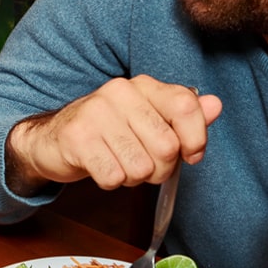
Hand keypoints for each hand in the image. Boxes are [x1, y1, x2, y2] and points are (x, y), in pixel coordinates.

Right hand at [5, 77, 221, 193]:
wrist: (51, 140)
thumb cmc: (108, 133)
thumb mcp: (148, 121)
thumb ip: (184, 116)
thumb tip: (215, 105)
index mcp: (143, 86)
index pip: (186, 107)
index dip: (196, 140)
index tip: (190, 155)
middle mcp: (120, 92)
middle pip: (167, 147)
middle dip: (160, 168)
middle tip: (142, 163)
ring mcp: (96, 113)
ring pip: (141, 167)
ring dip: (133, 177)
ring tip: (118, 163)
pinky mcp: (77, 138)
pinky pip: (114, 177)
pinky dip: (111, 182)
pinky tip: (101, 167)